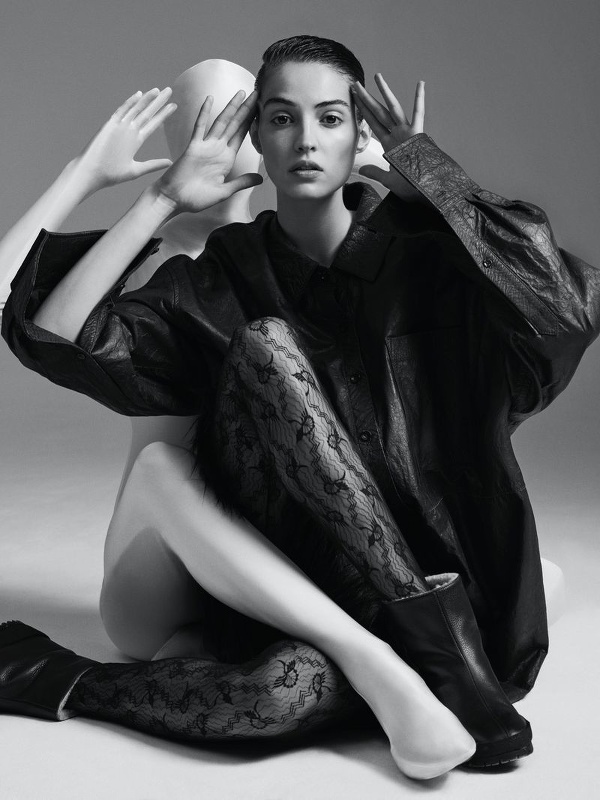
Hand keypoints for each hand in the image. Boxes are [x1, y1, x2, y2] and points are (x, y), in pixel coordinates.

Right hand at [75, 88, 175, 190]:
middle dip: (158, 102)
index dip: (163, 115)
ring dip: (146, 100)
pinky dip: (129, 103)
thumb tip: (170, 163)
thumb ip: (153, 165)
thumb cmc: (110, 175)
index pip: (152, 124)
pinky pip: (121, 112)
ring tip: (158, 90)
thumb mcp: (136, 170)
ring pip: (135, 110)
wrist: (91, 174)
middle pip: (146, 113)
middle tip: (170, 90)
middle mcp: (129, 131)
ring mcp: (119, 128)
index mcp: (135, 140)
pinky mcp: (110, 127)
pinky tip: (139, 95)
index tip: (174, 106)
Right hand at [154, 90, 262, 214]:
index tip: (262, 109)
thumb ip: (242, 183)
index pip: (242, 136)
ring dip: (231, 108)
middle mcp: (217, 149)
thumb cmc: (196, 198)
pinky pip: (200, 127)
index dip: (252, 122)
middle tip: (257, 92)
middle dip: (246, 109)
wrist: (174, 199)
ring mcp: (206, 146)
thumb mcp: (224, 191)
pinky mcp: (193, 147)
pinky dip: (204, 113)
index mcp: (226, 158)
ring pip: (221, 122)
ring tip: (242, 93)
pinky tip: (210, 99)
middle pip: (235, 125)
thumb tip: (261, 179)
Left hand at [351, 75, 424, 200]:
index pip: (373, 124)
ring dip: (384, 92)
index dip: (363, 112)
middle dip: (366, 99)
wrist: (426, 192)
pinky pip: (418, 114)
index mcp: (391, 145)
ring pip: (393, 108)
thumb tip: (361, 169)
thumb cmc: (412, 187)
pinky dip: (419, 99)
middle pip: (378, 113)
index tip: (354, 100)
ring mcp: (408, 133)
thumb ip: (375, 172)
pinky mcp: (418, 136)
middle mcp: (398, 135)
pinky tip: (419, 84)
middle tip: (355, 85)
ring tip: (376, 76)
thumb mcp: (389, 180)